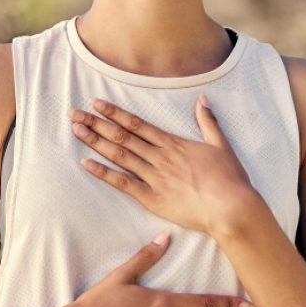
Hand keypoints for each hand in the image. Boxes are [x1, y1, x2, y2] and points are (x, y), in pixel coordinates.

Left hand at [68, 95, 255, 233]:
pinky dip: (104, 173)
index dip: (115, 113)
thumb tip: (203, 99)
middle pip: (122, 136)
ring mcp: (154, 177)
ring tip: (76, 131)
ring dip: (96, 142)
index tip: (97, 104)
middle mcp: (159, 156)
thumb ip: (208, 121)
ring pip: (119, 155)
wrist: (231, 207)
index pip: (137, 124)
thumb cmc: (229, 178)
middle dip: (97, 124)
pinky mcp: (153, 198)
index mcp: (173, 143)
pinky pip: (123, 183)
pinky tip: (87, 163)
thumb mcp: (220, 144)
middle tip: (75, 114)